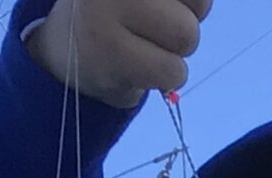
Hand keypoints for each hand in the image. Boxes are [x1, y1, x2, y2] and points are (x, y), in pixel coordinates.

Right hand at [26, 0, 208, 108]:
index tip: (164, 7)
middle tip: (153, 29)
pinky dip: (166, 77)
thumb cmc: (123, 13)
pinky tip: (138, 67)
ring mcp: (106, 7)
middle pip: (200, 4)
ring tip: (143, 47)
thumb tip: (205, 4)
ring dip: (175, 53)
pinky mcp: (108, 50)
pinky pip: (171, 71)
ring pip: (187, 37)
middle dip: (185, 24)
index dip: (193, 3)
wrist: (67, 51)